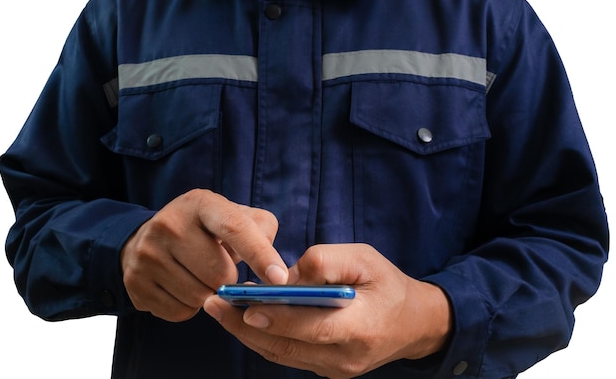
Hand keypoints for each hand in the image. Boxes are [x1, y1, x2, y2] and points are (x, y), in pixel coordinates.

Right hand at [121, 189, 287, 321]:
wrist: (148, 239)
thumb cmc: (206, 230)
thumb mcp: (233, 215)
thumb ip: (261, 230)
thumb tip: (273, 268)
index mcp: (201, 203)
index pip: (235, 228)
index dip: (260, 255)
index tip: (280, 279)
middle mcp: (169, 223)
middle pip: (219, 274)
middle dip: (229, 280)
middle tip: (220, 268)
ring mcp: (147, 253)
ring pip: (200, 297)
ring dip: (209, 295)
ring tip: (199, 275)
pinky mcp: (135, 282)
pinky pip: (180, 312)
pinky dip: (189, 307)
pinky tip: (181, 287)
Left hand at [203, 244, 451, 377]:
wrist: (412, 324)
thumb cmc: (388, 285)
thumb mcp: (366, 259)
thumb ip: (328, 261)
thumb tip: (289, 274)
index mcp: (361, 328)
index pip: (312, 327)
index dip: (278, 319)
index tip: (246, 308)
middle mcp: (345, 357)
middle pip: (286, 347)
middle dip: (244, 327)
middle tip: (214, 304)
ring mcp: (334, 370)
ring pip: (281, 354)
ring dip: (246, 334)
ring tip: (218, 310)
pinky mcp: (326, 370)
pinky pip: (288, 356)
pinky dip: (263, 338)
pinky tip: (242, 319)